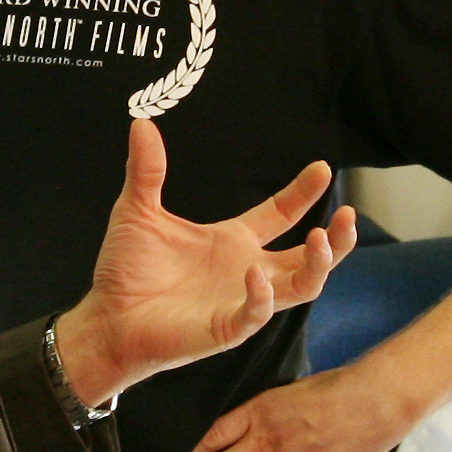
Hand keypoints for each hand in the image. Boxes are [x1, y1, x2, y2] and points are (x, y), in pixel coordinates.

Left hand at [55, 121, 357, 422]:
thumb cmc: (124, 270)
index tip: (323, 168)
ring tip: (321, 238)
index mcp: (233, 241)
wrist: (103, 319)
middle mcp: (246, 270)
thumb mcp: (137, 210)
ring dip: (317, 265)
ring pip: (301, 287)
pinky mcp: (225, 329)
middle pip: (309, 257)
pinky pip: (256, 314)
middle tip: (348, 214)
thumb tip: (141, 122)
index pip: (281, 215)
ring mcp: (240, 301)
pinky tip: (257, 275)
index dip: (303, 193)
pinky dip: (262, 297)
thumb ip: (147, 169)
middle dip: (336, 239)